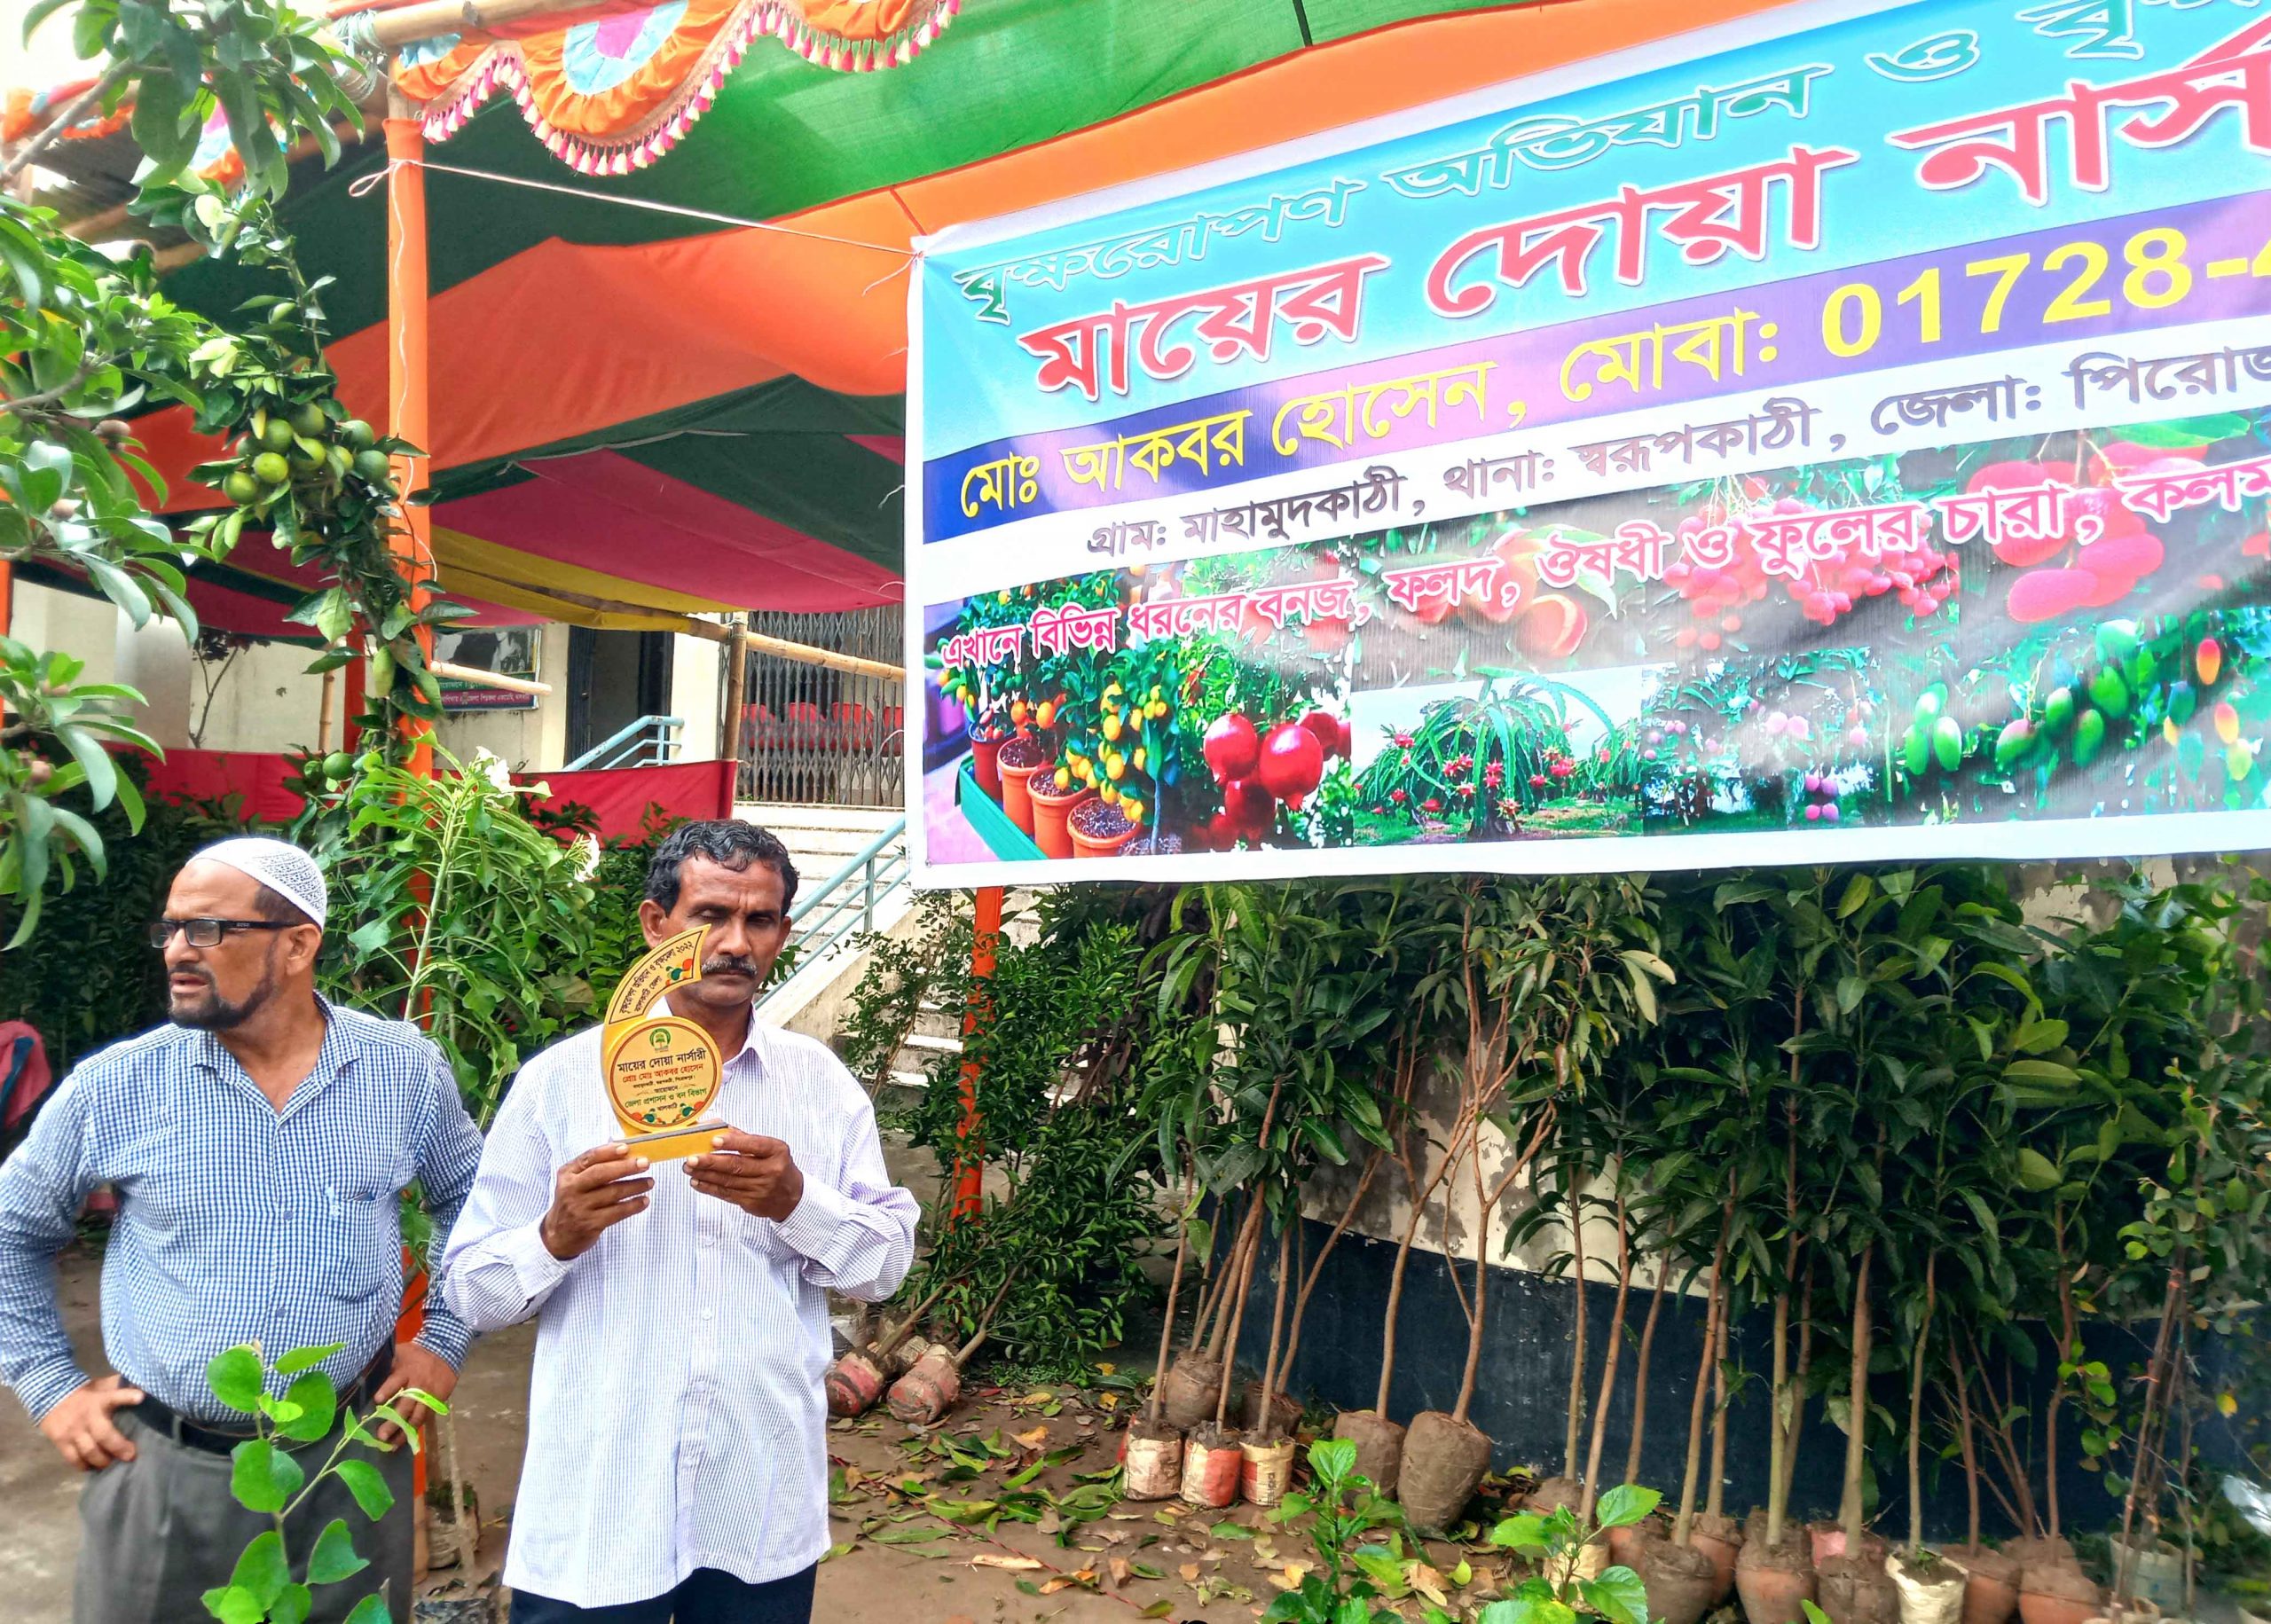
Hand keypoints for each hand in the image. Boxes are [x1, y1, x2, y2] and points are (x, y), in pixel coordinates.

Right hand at [38, 1374, 141, 1471]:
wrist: (51, 1396)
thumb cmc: (86, 1394)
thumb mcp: (103, 1386)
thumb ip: (121, 1387)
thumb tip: (145, 1388)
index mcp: (100, 1400)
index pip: (115, 1396)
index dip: (128, 1396)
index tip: (140, 1398)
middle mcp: (87, 1416)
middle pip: (103, 1435)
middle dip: (118, 1447)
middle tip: (130, 1455)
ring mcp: (73, 1431)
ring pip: (89, 1451)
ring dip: (102, 1461)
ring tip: (111, 1464)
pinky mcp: (60, 1442)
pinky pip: (73, 1459)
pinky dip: (84, 1466)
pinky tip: (92, 1467)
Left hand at [369, 1342, 456, 1447]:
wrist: (445, 1352)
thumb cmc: (416, 1354)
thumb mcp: (401, 1353)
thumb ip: (386, 1364)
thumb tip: (363, 1372)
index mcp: (407, 1371)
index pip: (395, 1382)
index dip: (387, 1391)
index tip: (377, 1400)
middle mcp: (417, 1386)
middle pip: (405, 1406)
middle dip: (393, 1422)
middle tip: (381, 1436)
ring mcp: (428, 1396)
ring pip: (416, 1418)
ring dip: (404, 1432)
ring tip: (392, 1446)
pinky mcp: (435, 1403)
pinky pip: (424, 1419)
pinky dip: (414, 1430)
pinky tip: (405, 1440)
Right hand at [539, 1141, 653, 1260]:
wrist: (558, 1235)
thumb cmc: (574, 1201)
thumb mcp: (574, 1181)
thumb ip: (593, 1166)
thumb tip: (624, 1150)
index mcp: (567, 1174)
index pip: (589, 1158)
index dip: (608, 1151)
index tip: (626, 1148)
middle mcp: (571, 1189)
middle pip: (601, 1174)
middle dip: (625, 1167)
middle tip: (645, 1163)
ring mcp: (580, 1208)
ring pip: (612, 1193)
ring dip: (635, 1186)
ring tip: (650, 1182)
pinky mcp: (590, 1224)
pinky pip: (617, 1212)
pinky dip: (633, 1205)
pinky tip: (644, 1201)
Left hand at [687, 1130, 804, 1220]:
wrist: (791, 1196)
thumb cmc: (776, 1165)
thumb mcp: (768, 1148)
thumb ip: (742, 1137)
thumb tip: (714, 1125)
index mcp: (776, 1151)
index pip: (753, 1145)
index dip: (733, 1142)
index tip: (713, 1140)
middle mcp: (771, 1170)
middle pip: (737, 1165)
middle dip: (711, 1162)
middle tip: (692, 1158)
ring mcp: (761, 1189)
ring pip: (728, 1181)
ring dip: (705, 1175)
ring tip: (688, 1168)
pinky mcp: (751, 1203)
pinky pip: (726, 1194)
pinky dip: (709, 1187)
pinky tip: (697, 1181)